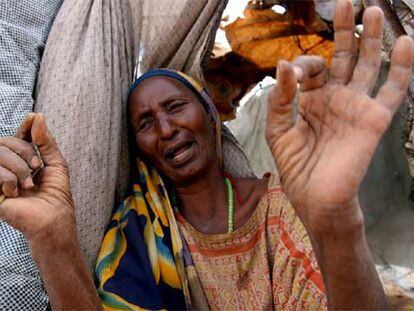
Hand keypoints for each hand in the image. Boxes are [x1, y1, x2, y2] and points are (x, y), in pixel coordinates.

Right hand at [0, 113, 73, 242]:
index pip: (17, 137)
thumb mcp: (55, 163)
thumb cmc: (56, 195)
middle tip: (36, 167)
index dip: (24, 127)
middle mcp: (7, 167)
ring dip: (19, 168)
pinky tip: (15, 194)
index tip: (33, 118)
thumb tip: (37, 116)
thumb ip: (45, 141)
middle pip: (6, 141)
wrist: (52, 218)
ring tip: (28, 185)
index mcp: (23, 161)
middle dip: (25, 151)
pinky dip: (9, 180)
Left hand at [266, 0, 413, 237]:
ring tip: (372, 11)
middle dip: (344, 30)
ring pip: (369, 65)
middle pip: (344, 57)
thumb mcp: (278, 130)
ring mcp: (356, 106)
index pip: (311, 69)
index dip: (302, 64)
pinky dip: (402, 67)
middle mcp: (336, 98)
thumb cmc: (295, 166)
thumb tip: (284, 63)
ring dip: (371, 39)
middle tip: (345, 2)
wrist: (316, 196)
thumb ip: (280, 98)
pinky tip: (406, 41)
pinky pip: (393, 90)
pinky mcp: (374, 118)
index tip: (294, 73)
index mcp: (311, 100)